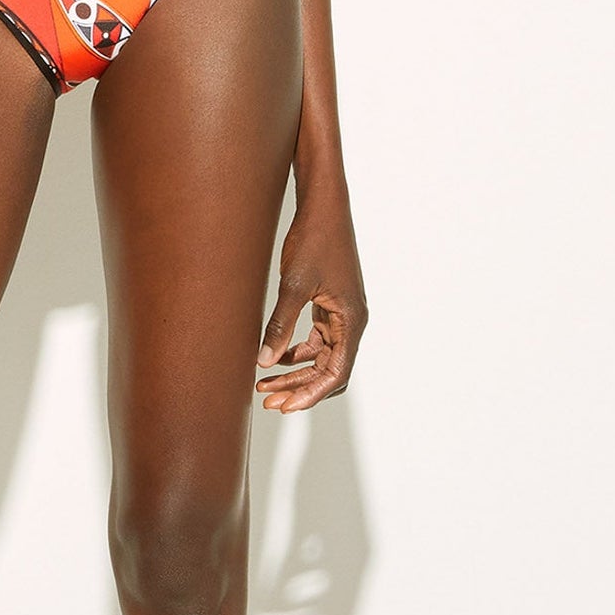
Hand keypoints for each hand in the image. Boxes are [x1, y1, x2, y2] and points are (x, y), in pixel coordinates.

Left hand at [256, 181, 367, 412]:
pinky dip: (296, 353)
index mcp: (351, 320)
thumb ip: (281, 325)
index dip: (311, 394)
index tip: (285, 406)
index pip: (336, 372)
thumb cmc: (314, 240)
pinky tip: (271, 358)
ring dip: (295, 373)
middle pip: (328, 370)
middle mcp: (351, 322)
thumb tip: (265, 362)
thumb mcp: (294, 285)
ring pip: (321, 357)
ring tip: (264, 385)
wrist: (323, 207)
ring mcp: (341, 315)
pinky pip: (316, 340)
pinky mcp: (329, 306)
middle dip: (299, 388)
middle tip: (268, 401)